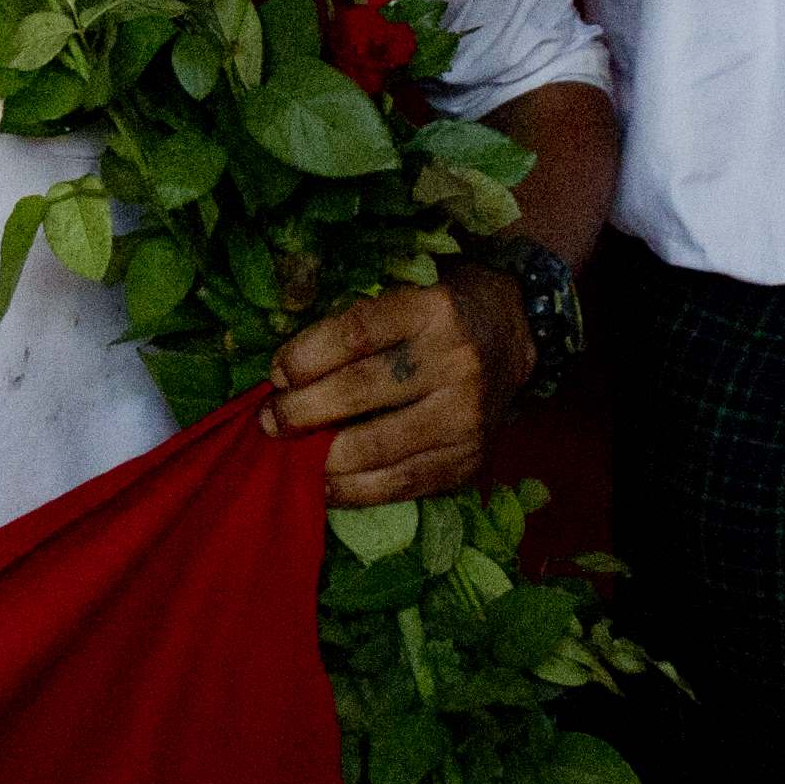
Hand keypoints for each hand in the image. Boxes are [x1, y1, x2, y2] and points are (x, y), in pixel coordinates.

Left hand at [262, 264, 527, 507]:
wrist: (514, 332)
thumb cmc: (439, 310)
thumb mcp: (404, 292)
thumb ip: (353, 326)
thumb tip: (283, 376)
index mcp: (432, 308)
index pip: (355, 334)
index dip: (306, 357)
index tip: (276, 374)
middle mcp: (455, 360)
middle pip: (362, 391)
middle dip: (302, 412)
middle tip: (270, 422)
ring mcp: (467, 415)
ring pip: (379, 447)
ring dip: (322, 458)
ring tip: (289, 457)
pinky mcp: (471, 458)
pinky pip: (403, 484)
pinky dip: (356, 491)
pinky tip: (325, 486)